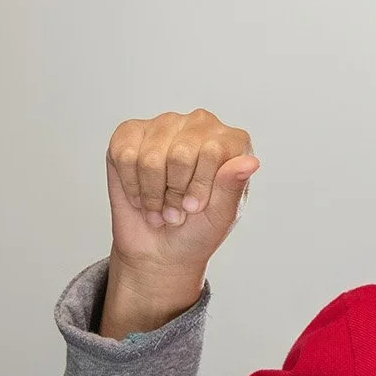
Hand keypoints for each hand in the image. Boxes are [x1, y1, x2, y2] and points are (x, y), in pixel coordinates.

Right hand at [105, 108, 260, 283]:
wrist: (160, 249)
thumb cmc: (197, 230)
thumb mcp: (221, 216)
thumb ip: (233, 186)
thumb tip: (251, 162)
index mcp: (230, 142)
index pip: (212, 151)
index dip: (199, 186)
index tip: (196, 206)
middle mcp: (199, 125)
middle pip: (180, 153)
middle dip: (174, 192)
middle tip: (176, 210)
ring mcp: (165, 125)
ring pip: (150, 157)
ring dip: (151, 193)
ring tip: (159, 206)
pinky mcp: (130, 134)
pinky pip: (124, 154)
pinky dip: (130, 184)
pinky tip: (139, 194)